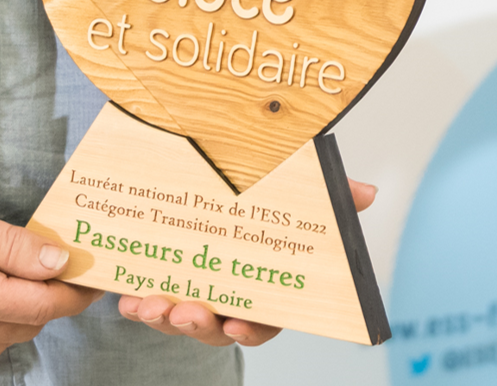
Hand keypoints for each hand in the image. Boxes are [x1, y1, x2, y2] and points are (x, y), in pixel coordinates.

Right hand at [0, 178, 99, 376]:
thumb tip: (60, 262)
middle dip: (52, 300)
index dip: (77, 294)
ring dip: (21, 318)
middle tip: (60, 269)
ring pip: (0, 342)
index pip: (44, 305)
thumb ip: (13, 245)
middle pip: (27, 325)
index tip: (96, 279)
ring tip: (21, 281)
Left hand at [116, 179, 378, 344]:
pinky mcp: (157, 281)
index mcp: (262, 282)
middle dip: (200, 325)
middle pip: (216, 326)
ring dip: (164, 317)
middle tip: (187, 311)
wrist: (195, 167)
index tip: (236, 325)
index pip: (263, 319)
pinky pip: (147, 305)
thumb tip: (368, 192)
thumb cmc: (256, 188)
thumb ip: (327, 192)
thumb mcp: (291, 184)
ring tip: (151, 303)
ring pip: (178, 319)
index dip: (251, 329)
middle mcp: (226, 294)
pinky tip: (128, 297)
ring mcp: (190, 290)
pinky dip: (138, 305)